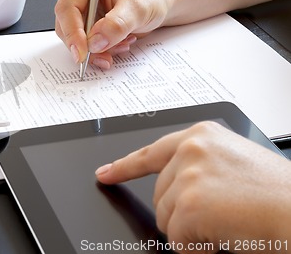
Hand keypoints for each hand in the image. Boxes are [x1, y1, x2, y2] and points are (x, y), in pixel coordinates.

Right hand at [54, 0, 172, 68]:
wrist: (160, 2)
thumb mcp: (138, 8)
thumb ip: (117, 24)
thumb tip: (94, 42)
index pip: (67, 7)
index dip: (72, 32)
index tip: (83, 52)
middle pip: (66, 25)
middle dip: (85, 45)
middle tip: (104, 57)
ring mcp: (81, 9)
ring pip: (73, 38)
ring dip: (95, 50)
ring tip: (121, 45)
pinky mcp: (85, 24)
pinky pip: (83, 44)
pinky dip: (99, 51)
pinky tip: (118, 45)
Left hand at [96, 121, 290, 252]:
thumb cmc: (278, 194)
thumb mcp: (233, 162)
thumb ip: (198, 166)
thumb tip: (174, 187)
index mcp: (201, 136)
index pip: (150, 153)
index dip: (124, 166)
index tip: (105, 173)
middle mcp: (190, 149)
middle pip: (159, 194)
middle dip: (182, 212)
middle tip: (221, 213)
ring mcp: (187, 175)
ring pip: (165, 218)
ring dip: (191, 230)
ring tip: (228, 221)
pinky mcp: (188, 204)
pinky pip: (176, 239)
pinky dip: (197, 247)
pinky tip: (224, 235)